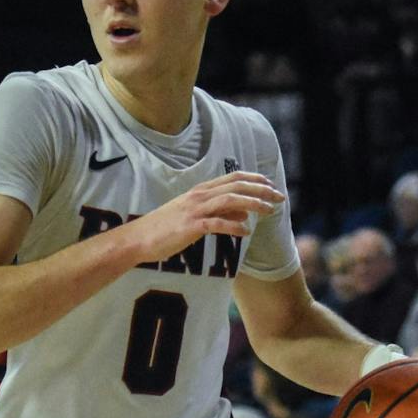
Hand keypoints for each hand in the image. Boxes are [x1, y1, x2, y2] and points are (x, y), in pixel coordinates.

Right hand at [122, 172, 283, 264]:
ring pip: (230, 200)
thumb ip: (219, 212)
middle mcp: (199, 196)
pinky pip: (217, 224)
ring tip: (270, 210)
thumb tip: (245, 213)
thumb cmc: (165, 229)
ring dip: (253, 204)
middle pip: (236, 186)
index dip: (255, 179)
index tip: (270, 185)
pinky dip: (234, 226)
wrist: (138, 239)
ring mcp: (194, 210)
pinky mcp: (190, 227)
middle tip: (279, 197)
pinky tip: (246, 232)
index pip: (233, 178)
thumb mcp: (193, 216)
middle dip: (261, 190)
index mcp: (199, 191)